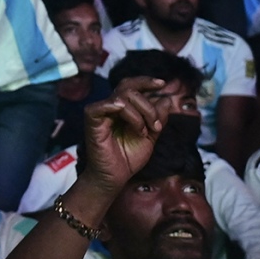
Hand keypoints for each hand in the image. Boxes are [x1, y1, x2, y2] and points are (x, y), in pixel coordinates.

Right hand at [77, 77, 168, 194]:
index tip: (163, 84)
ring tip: (144, 132)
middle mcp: (110, 106)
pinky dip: (124, 112)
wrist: (115, 177)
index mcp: (122, 108)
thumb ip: (158, 118)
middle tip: (156, 127)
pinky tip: (134, 127)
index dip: (146, 81)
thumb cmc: (128, 158)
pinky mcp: (92, 118)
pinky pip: (106, 105)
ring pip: (123, 97)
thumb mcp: (151, 136)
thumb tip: (167, 99)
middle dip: (149, 106)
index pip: (132, 85)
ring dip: (140, 114)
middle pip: (130, 89)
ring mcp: (100, 111)